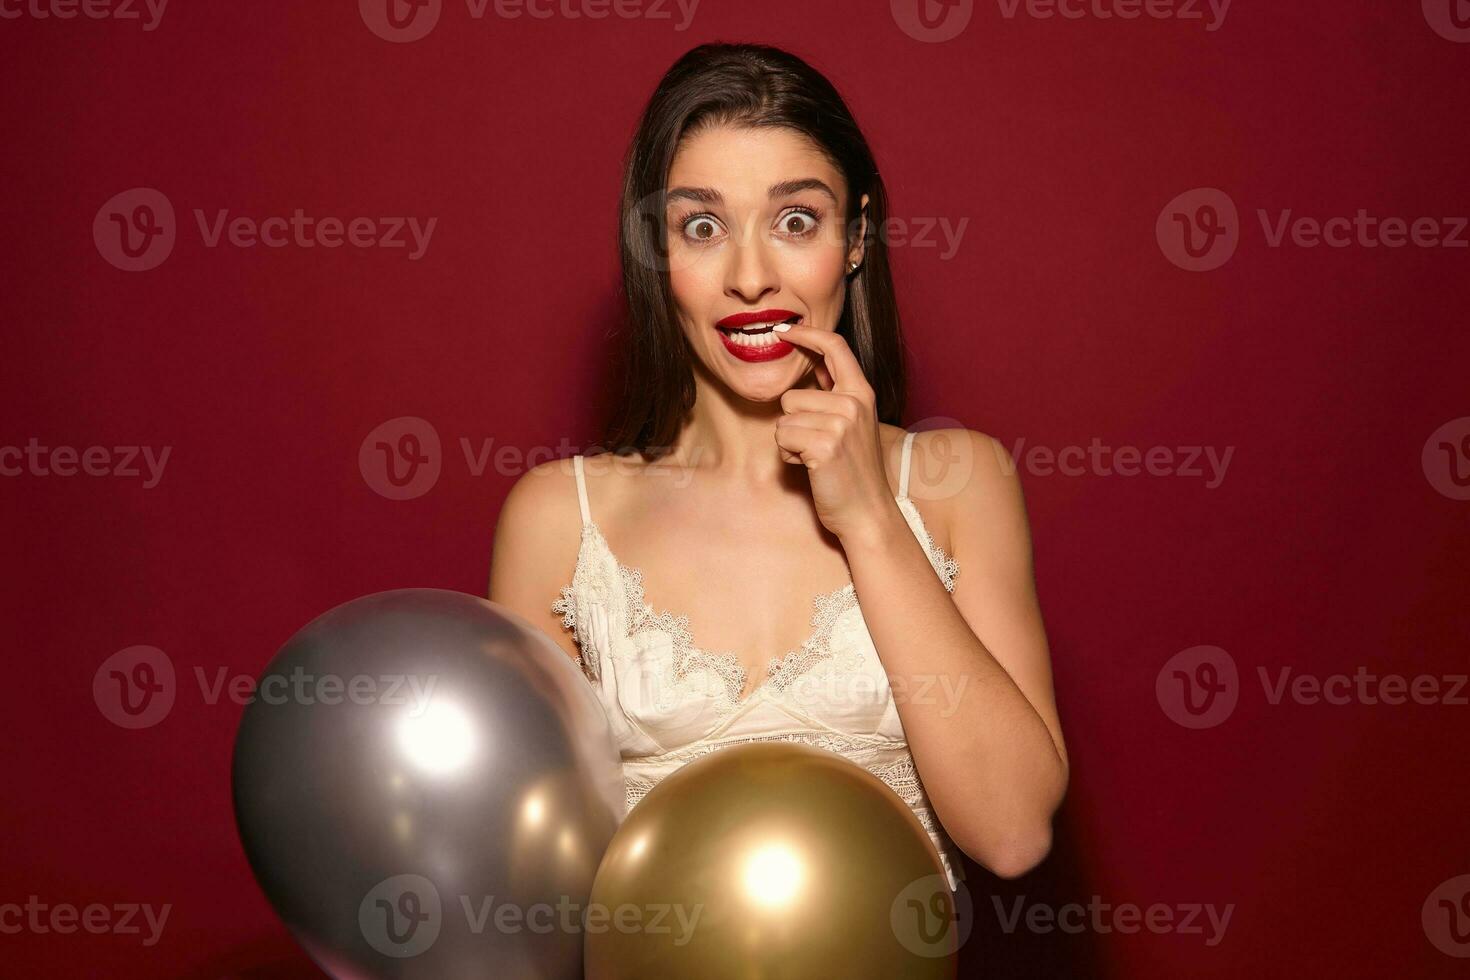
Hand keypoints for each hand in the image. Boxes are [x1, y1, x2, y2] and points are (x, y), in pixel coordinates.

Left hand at [773, 323, 899, 544]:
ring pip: (784, 417)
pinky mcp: (824, 444)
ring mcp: (840, 423)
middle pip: (792, 395)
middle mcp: (853, 403)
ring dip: (790, 440)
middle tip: (816, 446)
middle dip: (793, 422)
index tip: (784, 330)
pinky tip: (810, 467)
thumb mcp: (853, 424)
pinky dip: (788, 455)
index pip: (835, 346)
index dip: (806, 334)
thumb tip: (812, 363)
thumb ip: (834, 394)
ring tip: (814, 457)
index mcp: (862, 393)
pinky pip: (782, 437)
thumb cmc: (853, 471)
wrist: (867, 513)